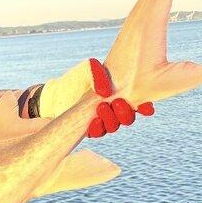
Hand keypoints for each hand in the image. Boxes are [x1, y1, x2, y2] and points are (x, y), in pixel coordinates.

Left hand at [38, 58, 154, 136]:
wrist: (55, 93)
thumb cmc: (75, 78)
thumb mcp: (87, 69)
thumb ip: (97, 73)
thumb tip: (106, 91)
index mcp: (121, 95)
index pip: (139, 104)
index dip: (145, 108)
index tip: (146, 107)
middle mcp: (114, 111)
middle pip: (128, 119)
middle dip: (125, 112)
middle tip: (117, 102)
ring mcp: (103, 122)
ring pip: (114, 127)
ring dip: (111, 119)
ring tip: (102, 107)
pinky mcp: (90, 130)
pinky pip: (98, 133)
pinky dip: (97, 128)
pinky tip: (94, 121)